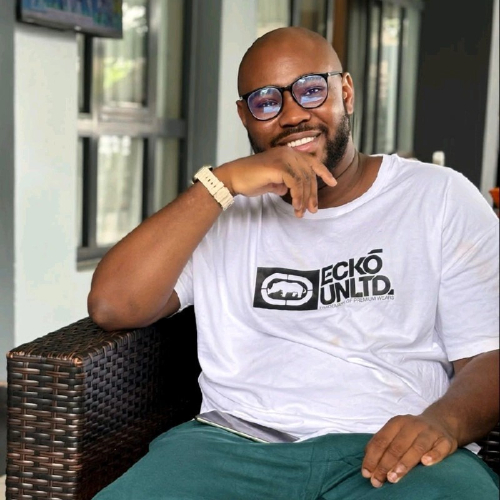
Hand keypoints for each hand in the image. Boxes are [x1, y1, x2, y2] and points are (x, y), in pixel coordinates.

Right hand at [216, 147, 336, 217]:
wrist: (234, 178)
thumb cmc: (251, 180)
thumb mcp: (274, 181)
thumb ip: (285, 183)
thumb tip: (292, 190)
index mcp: (288, 153)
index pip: (311, 162)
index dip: (324, 172)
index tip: (333, 183)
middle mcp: (288, 152)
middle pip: (310, 174)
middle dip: (313, 194)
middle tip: (312, 210)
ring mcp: (283, 157)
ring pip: (304, 179)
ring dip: (304, 199)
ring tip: (300, 212)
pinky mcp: (279, 166)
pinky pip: (296, 183)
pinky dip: (298, 196)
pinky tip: (295, 206)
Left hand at [361, 414, 458, 487]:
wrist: (441, 422)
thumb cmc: (412, 433)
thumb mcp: (395, 433)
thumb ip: (382, 446)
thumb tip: (368, 467)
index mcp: (397, 422)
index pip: (381, 440)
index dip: (372, 457)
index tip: (367, 473)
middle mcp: (412, 425)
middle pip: (397, 445)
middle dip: (385, 464)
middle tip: (378, 480)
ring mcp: (430, 432)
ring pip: (417, 447)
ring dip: (404, 463)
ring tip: (394, 477)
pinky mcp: (445, 440)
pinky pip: (440, 448)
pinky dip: (433, 455)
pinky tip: (426, 463)